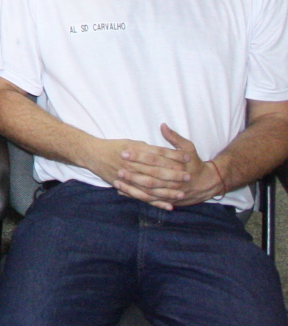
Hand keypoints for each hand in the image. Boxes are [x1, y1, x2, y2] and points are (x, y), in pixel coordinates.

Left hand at [98, 127, 224, 208]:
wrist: (207, 184)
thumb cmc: (195, 163)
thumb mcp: (188, 148)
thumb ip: (174, 138)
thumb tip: (163, 125)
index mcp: (176, 166)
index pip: (154, 159)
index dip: (138, 155)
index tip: (124, 151)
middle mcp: (173, 180)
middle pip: (150, 176)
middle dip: (133, 172)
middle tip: (117, 166)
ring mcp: (170, 192)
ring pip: (148, 191)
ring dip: (132, 186)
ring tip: (116, 180)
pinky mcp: (167, 200)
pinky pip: (149, 200)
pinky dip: (136, 197)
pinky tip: (122, 193)